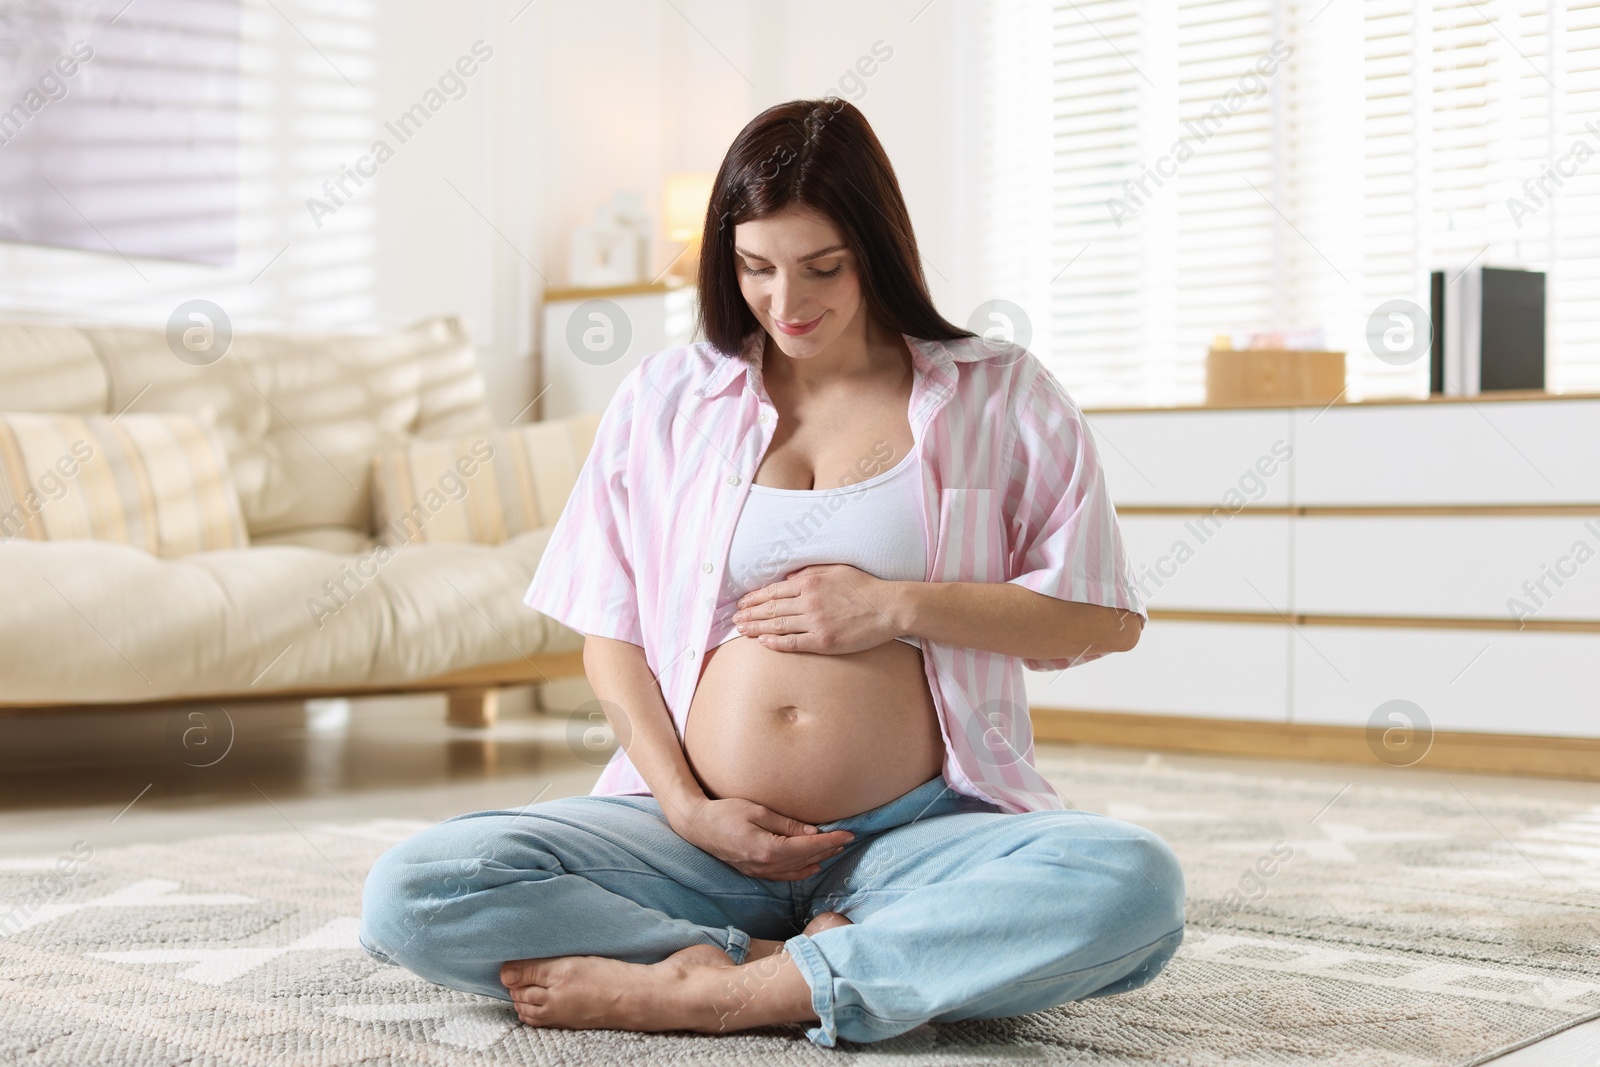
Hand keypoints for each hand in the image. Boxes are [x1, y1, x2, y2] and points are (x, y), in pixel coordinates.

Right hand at [669, 794, 854, 880]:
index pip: (808, 847)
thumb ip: (787, 824)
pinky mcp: (754, 872)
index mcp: (768, 850)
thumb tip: (814, 833)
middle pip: (806, 860)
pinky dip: (801, 871)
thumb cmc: (725, 812)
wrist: (697, 825)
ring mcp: (759, 872)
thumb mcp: (758, 811)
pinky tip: (812, 865)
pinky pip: (784, 876)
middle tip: (848, 840)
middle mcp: (765, 866)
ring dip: (818, 860)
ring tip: (835, 850)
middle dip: (829, 850)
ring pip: (797, 871)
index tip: (849, 834)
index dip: (831, 841)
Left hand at [731, 563, 904, 654]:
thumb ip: (810, 573)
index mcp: (810, 582)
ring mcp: (816, 622)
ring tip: (742, 630)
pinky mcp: (824, 641)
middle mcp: (809, 601)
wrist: (888, 608)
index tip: (742, 602)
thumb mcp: (836, 570)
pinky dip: (776, 643)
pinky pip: (793, 643)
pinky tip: (763, 642)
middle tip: (734, 619)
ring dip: (757, 628)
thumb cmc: (864, 587)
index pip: (774, 590)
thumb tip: (788, 577)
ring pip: (778, 625)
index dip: (754, 597)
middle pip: (771, 608)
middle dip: (750, 613)